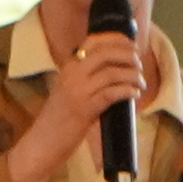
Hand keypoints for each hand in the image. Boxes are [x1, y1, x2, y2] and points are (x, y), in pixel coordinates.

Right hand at [5, 17, 156, 181]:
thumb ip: (85, 77)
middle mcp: (72, 74)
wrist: (43, 141)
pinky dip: (127, 91)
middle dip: (128, 55)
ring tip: (139, 82)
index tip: (131, 44)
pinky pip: (112, 93)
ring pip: (113, 72)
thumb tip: (115, 69)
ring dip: (132, 75)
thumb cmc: (58, 119)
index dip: (116, 39)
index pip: (93, 41)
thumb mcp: (68, 90)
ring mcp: (78, 91)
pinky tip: (134, 94)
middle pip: (106, 53)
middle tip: (138, 64)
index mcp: (68, 67)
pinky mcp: (85, 109)